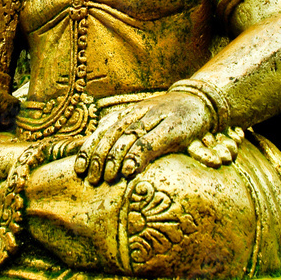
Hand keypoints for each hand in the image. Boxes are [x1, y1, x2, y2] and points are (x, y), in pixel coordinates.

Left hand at [74, 91, 220, 184]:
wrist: (201, 100)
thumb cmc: (169, 116)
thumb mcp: (145, 121)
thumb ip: (125, 134)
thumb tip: (99, 156)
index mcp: (129, 113)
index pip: (102, 130)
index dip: (89, 149)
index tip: (79, 169)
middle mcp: (138, 113)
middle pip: (111, 135)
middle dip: (98, 158)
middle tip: (91, 179)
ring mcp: (155, 118)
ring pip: (127, 137)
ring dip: (114, 158)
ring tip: (106, 177)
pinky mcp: (173, 126)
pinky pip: (151, 141)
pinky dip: (138, 156)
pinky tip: (129, 169)